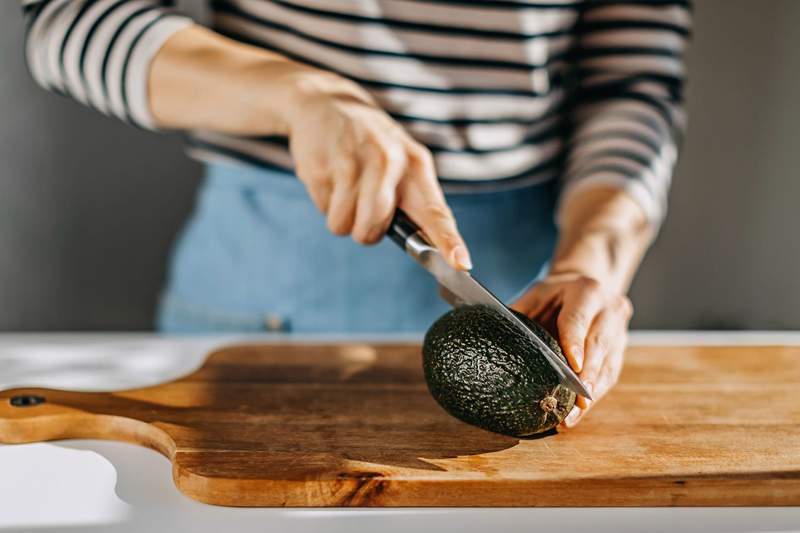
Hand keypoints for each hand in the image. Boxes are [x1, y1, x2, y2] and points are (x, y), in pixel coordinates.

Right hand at [286, 71, 471, 269]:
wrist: (326, 103)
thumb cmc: (371, 145)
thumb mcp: (401, 161)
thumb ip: (413, 200)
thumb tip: (426, 248)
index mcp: (415, 164)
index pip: (435, 210)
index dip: (448, 240)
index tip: (461, 264)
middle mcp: (388, 161)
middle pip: (373, 230)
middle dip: (364, 230)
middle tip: (363, 207)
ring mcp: (352, 162)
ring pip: (343, 225)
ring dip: (341, 217)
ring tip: (345, 186)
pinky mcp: (321, 165)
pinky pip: (323, 208)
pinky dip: (324, 200)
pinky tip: (330, 174)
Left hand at [511, 272, 632, 427]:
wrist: (588, 287)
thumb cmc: (555, 295)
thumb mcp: (537, 294)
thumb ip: (522, 313)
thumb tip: (495, 336)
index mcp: (587, 292)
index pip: (578, 320)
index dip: (575, 344)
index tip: (574, 367)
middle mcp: (609, 311)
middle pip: (598, 346)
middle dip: (587, 376)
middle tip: (577, 401)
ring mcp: (619, 331)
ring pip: (608, 365)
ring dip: (592, 394)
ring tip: (573, 416)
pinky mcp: (620, 350)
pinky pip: (610, 375)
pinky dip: (595, 395)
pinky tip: (580, 412)